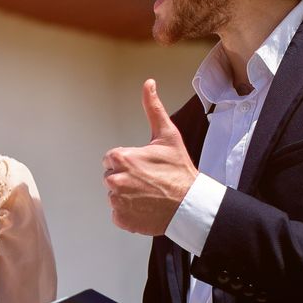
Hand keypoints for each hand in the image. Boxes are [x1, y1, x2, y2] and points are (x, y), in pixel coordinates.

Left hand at [103, 79, 196, 235]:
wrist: (190, 204)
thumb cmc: (180, 171)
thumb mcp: (168, 135)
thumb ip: (153, 108)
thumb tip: (148, 84)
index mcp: (121, 158)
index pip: (112, 158)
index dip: (129, 161)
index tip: (145, 166)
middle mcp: (114, 180)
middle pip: (111, 176)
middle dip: (126, 177)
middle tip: (149, 181)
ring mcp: (117, 202)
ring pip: (115, 195)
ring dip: (128, 195)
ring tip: (149, 194)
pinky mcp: (121, 219)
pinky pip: (118, 213)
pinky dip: (129, 212)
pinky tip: (146, 207)